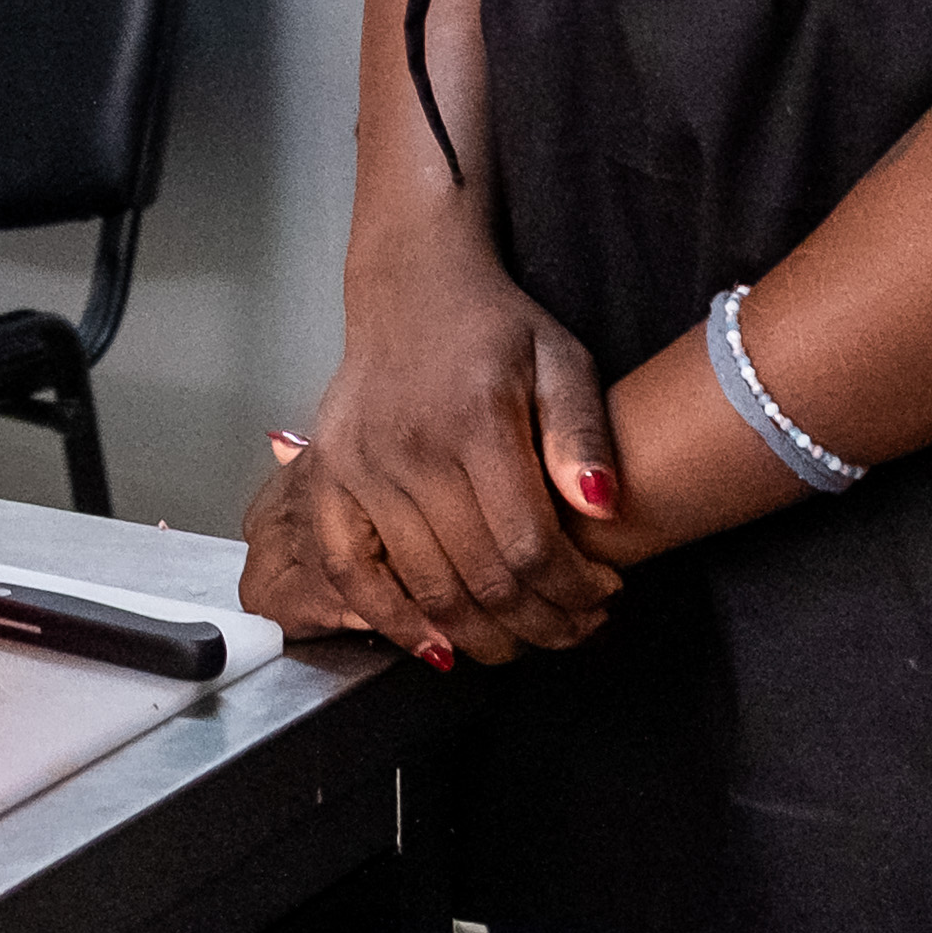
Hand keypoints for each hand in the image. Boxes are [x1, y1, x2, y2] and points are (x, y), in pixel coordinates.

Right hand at [236, 198, 623, 667]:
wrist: (410, 287)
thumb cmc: (493, 327)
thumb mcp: (561, 360)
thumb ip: (582, 432)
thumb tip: (604, 507)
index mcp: (476, 420)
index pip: (531, 544)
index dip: (575, 589)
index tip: (604, 596)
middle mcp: (410, 448)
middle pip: (482, 577)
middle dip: (541, 623)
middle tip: (575, 630)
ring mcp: (361, 466)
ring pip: (425, 586)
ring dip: (481, 635)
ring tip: (521, 641)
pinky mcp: (326, 477)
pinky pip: (349, 570)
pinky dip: (390, 619)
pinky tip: (435, 645)